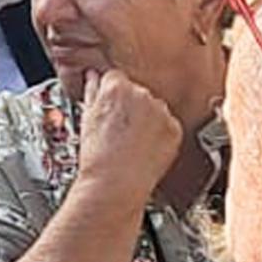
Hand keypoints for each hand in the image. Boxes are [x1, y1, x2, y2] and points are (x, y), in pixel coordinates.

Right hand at [70, 69, 187, 203]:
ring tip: (132, 140)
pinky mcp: (175, 129)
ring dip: (147, 118)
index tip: (109, 108)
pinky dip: (160, 134)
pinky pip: (168, 124)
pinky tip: (145, 147)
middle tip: (119, 128)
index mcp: (116, 86)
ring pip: (154, 107)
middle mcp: (142, 94)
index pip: (115, 78)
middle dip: (130, 105)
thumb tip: (94, 79)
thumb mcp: (86, 117)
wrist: (116, 184)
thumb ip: (92, 91)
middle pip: (136, 91)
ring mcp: (161, 112)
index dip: (110, 94)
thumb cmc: (98, 157)